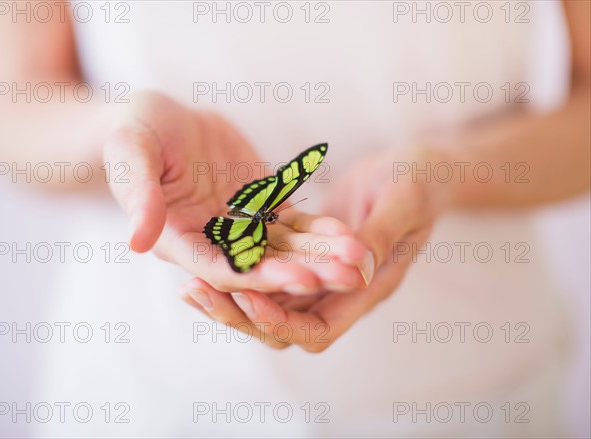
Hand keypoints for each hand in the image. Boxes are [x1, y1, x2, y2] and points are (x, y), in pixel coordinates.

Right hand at [105, 91, 369, 294]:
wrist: (160, 118)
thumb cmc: (134, 132)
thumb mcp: (131, 153)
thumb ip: (141, 196)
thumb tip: (138, 241)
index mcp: (178, 241)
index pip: (222, 269)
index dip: (261, 277)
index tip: (300, 281)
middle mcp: (212, 242)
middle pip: (262, 266)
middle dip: (306, 272)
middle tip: (348, 277)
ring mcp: (239, 226)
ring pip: (284, 248)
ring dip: (322, 256)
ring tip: (359, 260)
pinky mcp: (258, 206)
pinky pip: (292, 222)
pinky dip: (319, 229)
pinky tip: (349, 235)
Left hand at [181, 147, 446, 350]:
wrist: (417, 170)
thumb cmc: (420, 182)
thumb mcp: (405, 200)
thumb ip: (382, 234)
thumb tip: (355, 269)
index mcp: (369, 289)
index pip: (318, 329)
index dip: (281, 321)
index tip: (246, 297)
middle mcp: (341, 294)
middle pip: (283, 326)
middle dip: (240, 315)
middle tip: (196, 293)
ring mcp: (322, 278)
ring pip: (269, 304)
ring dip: (230, 298)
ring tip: (188, 285)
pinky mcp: (307, 256)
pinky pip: (268, 272)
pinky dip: (239, 269)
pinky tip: (206, 255)